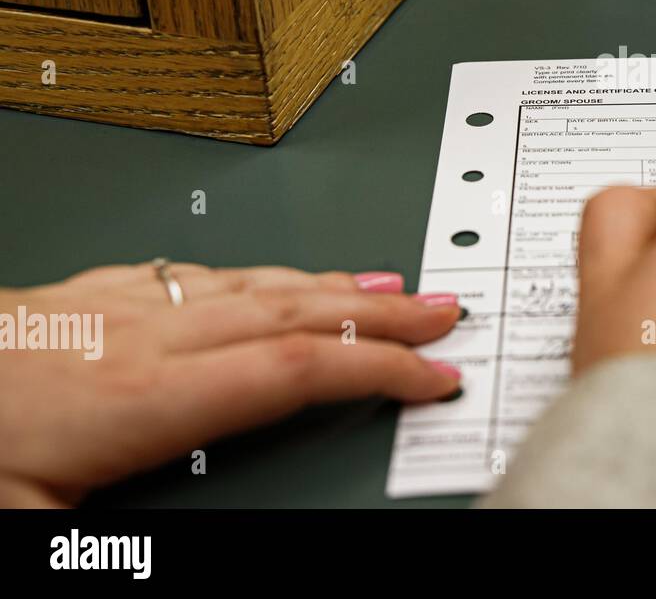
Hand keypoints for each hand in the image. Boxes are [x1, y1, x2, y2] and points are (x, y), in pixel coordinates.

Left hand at [0, 263, 462, 505]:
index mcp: (142, 396)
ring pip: (253, 284)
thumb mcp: (28, 529)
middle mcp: (142, 337)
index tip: (435, 376)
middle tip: (447, 309)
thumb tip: (199, 548)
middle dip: (383, 311)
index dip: (380, 369)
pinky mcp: (85, 300)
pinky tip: (269, 276)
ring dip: (334, 283)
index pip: (295, 371)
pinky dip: (260, 275)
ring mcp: (114, 309)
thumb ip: (124, 544)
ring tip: (388, 281)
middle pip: (293, 312)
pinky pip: (198, 276)